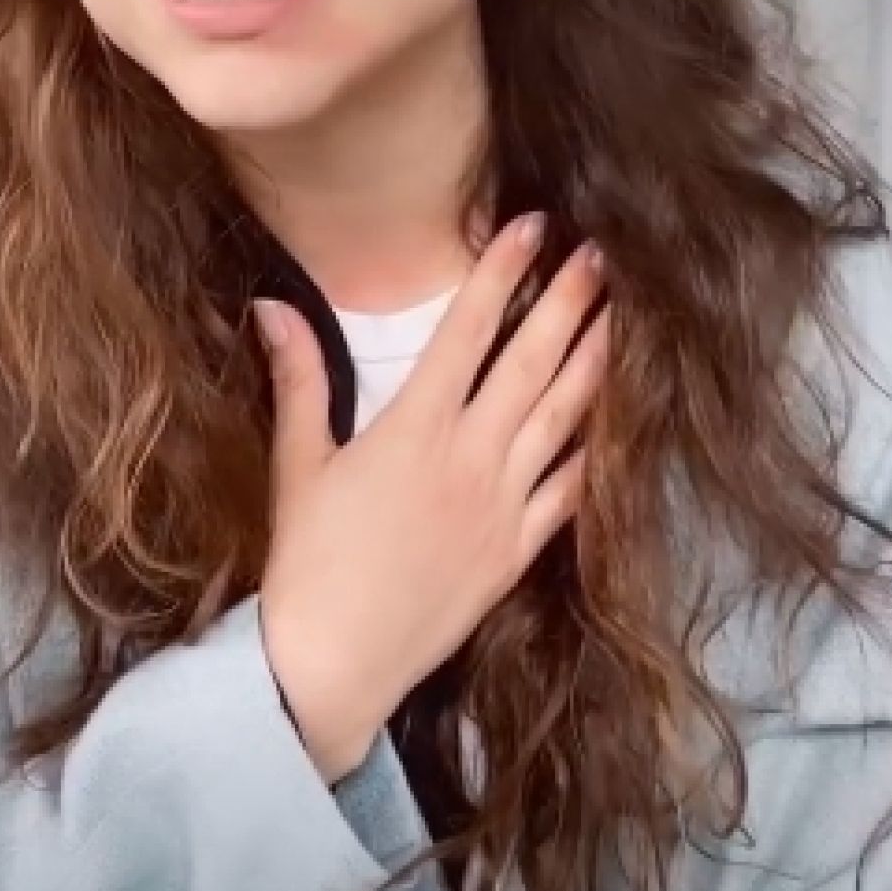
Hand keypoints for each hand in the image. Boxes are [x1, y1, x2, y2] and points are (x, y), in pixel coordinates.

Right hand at [255, 217, 609, 782]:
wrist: (333, 665)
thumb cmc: (307, 561)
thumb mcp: (298, 463)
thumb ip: (298, 378)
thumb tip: (272, 305)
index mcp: (414, 425)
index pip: (469, 328)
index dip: (502, 270)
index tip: (533, 225)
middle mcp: (470, 455)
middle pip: (532, 362)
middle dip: (568, 302)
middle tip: (598, 256)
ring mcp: (503, 505)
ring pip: (563, 418)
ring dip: (594, 362)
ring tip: (619, 316)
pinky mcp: (518, 552)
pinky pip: (570, 492)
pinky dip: (595, 452)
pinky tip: (614, 422)